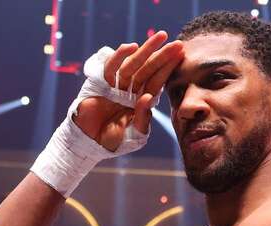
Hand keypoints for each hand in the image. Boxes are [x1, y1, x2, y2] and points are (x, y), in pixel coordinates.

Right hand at [73, 31, 183, 150]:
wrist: (89, 143)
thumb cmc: (113, 141)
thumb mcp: (134, 134)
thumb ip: (143, 118)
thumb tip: (148, 97)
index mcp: (141, 101)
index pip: (157, 82)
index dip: (168, 69)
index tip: (181, 55)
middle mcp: (131, 90)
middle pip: (148, 70)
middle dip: (162, 56)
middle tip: (177, 43)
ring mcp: (116, 86)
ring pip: (133, 64)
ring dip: (146, 50)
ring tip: (160, 37)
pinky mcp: (100, 84)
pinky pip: (111, 67)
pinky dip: (120, 56)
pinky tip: (131, 47)